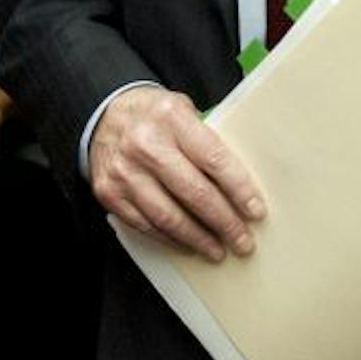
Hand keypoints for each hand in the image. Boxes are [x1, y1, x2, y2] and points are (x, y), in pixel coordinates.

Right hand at [88, 83, 265, 261]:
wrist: (104, 114)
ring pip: (169, 216)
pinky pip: (146, 224)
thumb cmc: (155, 115)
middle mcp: (145, 144)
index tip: (256, 210)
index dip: (239, 189)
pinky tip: (188, 244)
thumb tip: (242, 184)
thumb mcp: (184, 110)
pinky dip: (171, 238)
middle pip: (194, 193)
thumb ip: (207, 140)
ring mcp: (124, 171)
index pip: (214, 159)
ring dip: (199, 238)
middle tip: (243, 241)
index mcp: (171, 117)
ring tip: (218, 250)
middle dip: (224, 222)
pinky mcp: (109, 193)